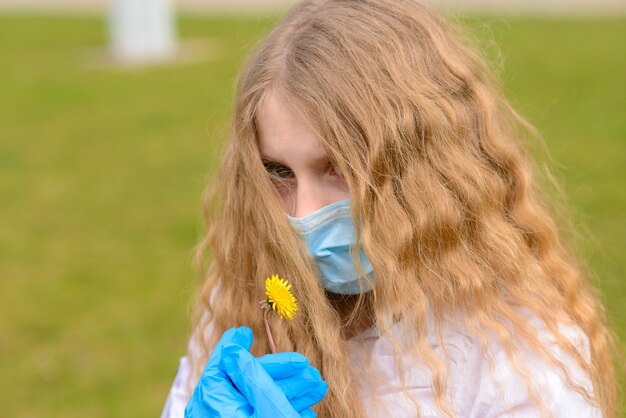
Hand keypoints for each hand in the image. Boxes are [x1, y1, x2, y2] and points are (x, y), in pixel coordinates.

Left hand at [184, 327, 327, 417]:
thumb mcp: (268, 407)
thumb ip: (251, 376)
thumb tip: (234, 350)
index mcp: (215, 405)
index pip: (221, 366)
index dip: (233, 347)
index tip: (246, 333)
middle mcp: (219, 416)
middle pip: (248, 383)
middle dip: (282, 374)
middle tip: (311, 371)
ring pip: (259, 401)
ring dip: (290, 391)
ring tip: (318, 388)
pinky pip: (261, 417)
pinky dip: (284, 410)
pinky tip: (306, 409)